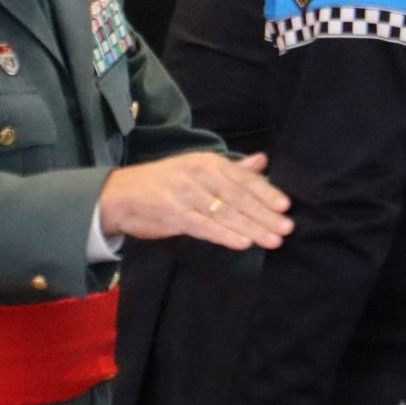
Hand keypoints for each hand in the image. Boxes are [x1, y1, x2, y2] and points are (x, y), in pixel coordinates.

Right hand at [98, 152, 292, 250]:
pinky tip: (242, 243)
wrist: (118, 194)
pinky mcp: (171, 213)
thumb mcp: (198, 169)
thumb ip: (232, 169)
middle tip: (286, 228)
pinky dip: (223, 235)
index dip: (266, 192)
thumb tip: (262, 161)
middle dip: (264, 214)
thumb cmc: (166, 183)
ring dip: (251, 228)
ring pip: (224, 213)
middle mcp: (198, 174)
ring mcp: (184, 193)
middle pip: (238, 197)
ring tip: (272, 240)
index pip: (243, 178)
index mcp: (208, 162)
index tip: (286, 206)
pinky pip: (202, 226)